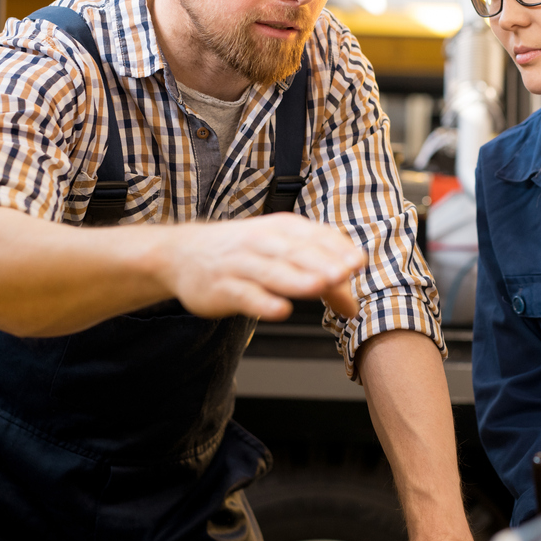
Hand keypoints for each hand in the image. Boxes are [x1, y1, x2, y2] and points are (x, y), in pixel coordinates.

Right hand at [160, 213, 364, 320]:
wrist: (182, 253)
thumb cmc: (243, 253)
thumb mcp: (281, 255)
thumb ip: (320, 277)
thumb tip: (352, 306)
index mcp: (281, 229)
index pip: (314, 236)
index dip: (336, 249)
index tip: (358, 261)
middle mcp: (261, 242)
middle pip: (296, 252)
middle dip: (322, 262)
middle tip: (344, 273)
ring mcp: (240, 265)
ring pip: (272, 271)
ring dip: (296, 279)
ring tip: (319, 286)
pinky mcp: (222, 288)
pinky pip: (244, 295)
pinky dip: (262, 303)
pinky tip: (279, 310)